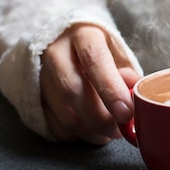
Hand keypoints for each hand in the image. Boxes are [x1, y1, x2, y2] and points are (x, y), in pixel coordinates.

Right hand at [40, 24, 140, 143]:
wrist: (64, 39)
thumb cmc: (99, 48)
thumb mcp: (117, 51)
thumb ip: (128, 74)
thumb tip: (136, 98)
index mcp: (82, 34)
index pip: (94, 60)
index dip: (111, 89)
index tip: (126, 112)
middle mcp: (56, 52)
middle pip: (73, 90)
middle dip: (100, 117)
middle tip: (119, 130)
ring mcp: (39, 74)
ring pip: (62, 112)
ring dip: (90, 131)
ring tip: (109, 133)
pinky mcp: (33, 96)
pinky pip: (52, 124)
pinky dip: (75, 135)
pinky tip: (91, 132)